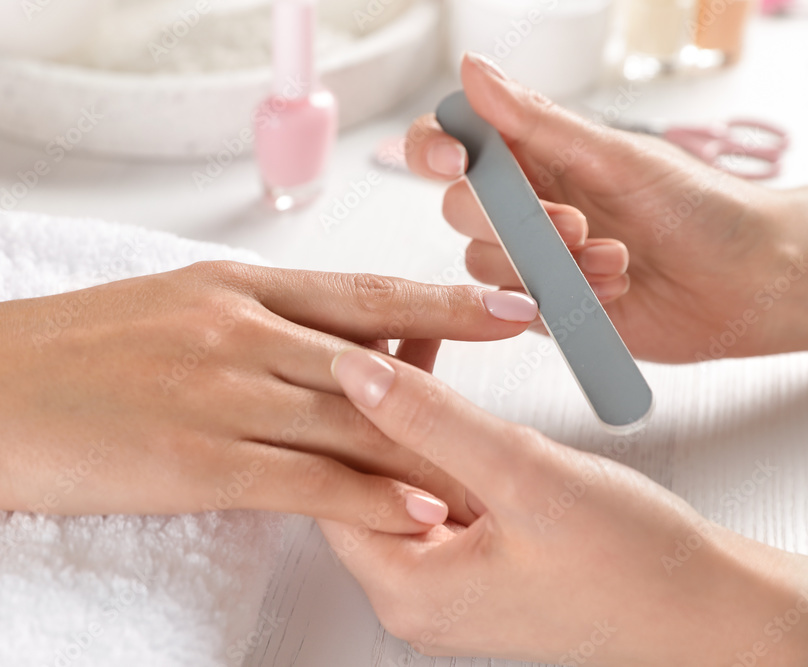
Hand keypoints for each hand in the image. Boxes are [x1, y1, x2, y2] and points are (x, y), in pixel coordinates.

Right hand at [0, 261, 539, 543]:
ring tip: (501, 462)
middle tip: (541, 369)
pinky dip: (369, 499)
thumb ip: (239, 325)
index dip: (442, 303)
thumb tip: (305, 346)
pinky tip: (419, 514)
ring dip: (432, 447)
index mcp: (230, 289)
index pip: (360, 295)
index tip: (505, 307)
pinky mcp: (194, 461)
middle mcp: (238, 331)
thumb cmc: (54, 351)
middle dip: (464, 367)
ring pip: (353, 421)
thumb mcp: (159, 311)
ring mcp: (220, 395)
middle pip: (376, 356)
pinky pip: (305, 482)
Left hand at [322, 348, 807, 664]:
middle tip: (369, 328)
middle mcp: (412, 591)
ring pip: (396, 475)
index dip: (330, 409)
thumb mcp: (524, 476)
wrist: (704, 608)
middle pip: (358, 479)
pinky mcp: (471, 559)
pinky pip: (431, 484)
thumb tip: (354, 369)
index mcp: (406, 587)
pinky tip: (436, 377)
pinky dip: (436, 434)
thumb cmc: (632, 565)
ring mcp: (441, 578)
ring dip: (404, 411)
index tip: (338, 343)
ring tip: (402, 334)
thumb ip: (432, 420)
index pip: (329, 485)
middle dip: (366, 402)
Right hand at [405, 53, 807, 361]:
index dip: (432, 148)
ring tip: (615, 262)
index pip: (451, 140)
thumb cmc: (698, 207)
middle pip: (460, 209)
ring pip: (482, 264)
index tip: (454, 161)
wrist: (746, 282)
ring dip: (548, 265)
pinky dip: (564, 299)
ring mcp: (531, 257)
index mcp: (535, 152)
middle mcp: (524, 202)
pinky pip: (514, 306)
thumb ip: (534, 122)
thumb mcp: (613, 156)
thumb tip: (472, 71)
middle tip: (577, 226)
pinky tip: (614, 289)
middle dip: (513, 222)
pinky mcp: (542, 307)